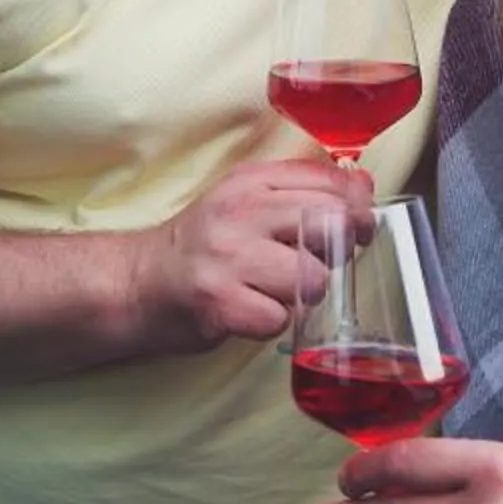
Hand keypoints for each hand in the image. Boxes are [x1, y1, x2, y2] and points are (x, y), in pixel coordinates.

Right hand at [125, 159, 372, 352]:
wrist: (138, 283)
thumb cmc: (204, 246)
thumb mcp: (249, 201)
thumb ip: (305, 192)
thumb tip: (363, 186)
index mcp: (251, 180)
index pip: (331, 182)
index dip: (356, 209)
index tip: (355, 228)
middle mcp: (241, 211)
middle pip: (332, 225)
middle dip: (337, 253)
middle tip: (313, 263)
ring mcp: (229, 256)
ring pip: (314, 277)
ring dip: (306, 294)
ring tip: (277, 291)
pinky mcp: (220, 302)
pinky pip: (282, 318)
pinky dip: (275, 322)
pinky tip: (253, 312)